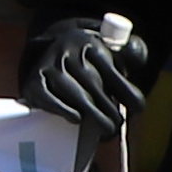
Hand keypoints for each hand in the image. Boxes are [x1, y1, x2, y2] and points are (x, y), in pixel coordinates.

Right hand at [21, 15, 151, 132]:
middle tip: (117, 123)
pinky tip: (77, 119)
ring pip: (75, 94)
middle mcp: (68, 51)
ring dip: (93, 115)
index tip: (138, 108)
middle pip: (93, 84)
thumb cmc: (88, 57)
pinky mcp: (34, 81)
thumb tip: (138, 61)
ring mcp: (49, 66)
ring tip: (106, 128)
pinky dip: (64, 110)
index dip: (127, 92)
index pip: (111, 70)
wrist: (51, 46)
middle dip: (110, 109)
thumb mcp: (109, 48)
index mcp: (89, 43)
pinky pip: (49, 99)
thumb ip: (129, 53)